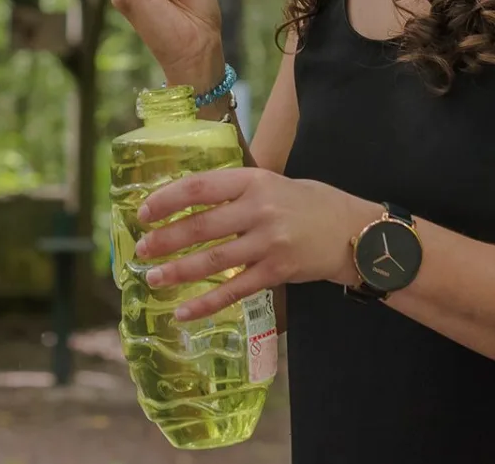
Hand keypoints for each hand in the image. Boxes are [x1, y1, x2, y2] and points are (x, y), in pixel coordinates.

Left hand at [131, 168, 375, 321]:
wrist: (353, 231)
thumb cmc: (307, 204)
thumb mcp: (272, 183)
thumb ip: (235, 191)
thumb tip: (186, 202)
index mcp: (254, 180)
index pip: (200, 187)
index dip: (167, 199)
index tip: (144, 213)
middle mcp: (259, 209)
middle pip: (202, 225)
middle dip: (166, 239)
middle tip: (141, 250)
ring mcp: (269, 242)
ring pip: (214, 260)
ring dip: (178, 271)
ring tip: (153, 279)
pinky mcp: (277, 272)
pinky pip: (234, 290)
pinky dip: (206, 303)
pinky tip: (184, 313)